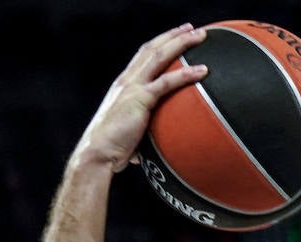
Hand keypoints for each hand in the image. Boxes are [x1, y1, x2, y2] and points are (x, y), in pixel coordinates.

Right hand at [76, 23, 207, 172]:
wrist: (97, 154)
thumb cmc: (109, 150)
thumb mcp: (125, 133)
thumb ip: (136, 134)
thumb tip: (142, 152)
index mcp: (122, 85)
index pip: (142, 56)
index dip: (159, 43)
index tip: (174, 36)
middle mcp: (127, 81)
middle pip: (152, 48)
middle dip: (173, 35)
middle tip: (191, 28)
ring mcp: (133, 87)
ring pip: (160, 56)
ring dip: (182, 42)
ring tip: (201, 36)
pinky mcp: (140, 99)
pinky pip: (167, 82)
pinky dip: (186, 74)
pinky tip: (203, 70)